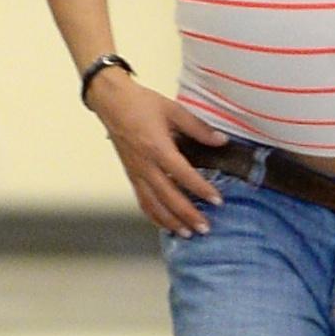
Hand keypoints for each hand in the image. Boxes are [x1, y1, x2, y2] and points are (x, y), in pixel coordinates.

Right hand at [86, 70, 229, 236]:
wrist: (112, 102)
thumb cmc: (142, 104)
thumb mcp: (174, 110)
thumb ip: (199, 128)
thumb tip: (221, 141)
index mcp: (158, 148)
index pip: (184, 175)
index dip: (201, 189)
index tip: (217, 200)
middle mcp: (145, 165)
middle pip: (168, 198)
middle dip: (188, 215)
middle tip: (205, 227)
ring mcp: (136, 173)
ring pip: (153, 205)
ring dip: (171, 222)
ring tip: (188, 233)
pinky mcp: (130, 175)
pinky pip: (142, 201)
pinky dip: (154, 216)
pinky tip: (165, 224)